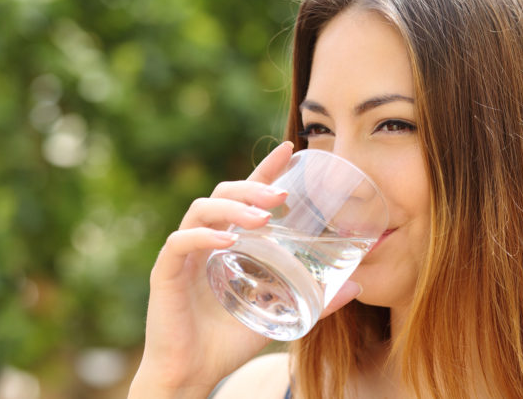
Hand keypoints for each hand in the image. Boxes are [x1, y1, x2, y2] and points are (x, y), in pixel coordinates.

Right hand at [129, 142, 361, 397]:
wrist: (192, 374)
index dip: (266, 169)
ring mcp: (184, 254)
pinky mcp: (166, 273)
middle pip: (223, 193)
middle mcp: (206, 240)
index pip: (246, 194)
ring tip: (262, 218)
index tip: (290, 149)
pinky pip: (180, 244)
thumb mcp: (280, 312)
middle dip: (252, 186)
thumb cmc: (231, 340)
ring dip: (232, 208)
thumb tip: (357, 285)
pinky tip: (228, 242)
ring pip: (201, 211)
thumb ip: (315, 299)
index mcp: (229, 241)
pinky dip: (203, 237)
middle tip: (281, 194)